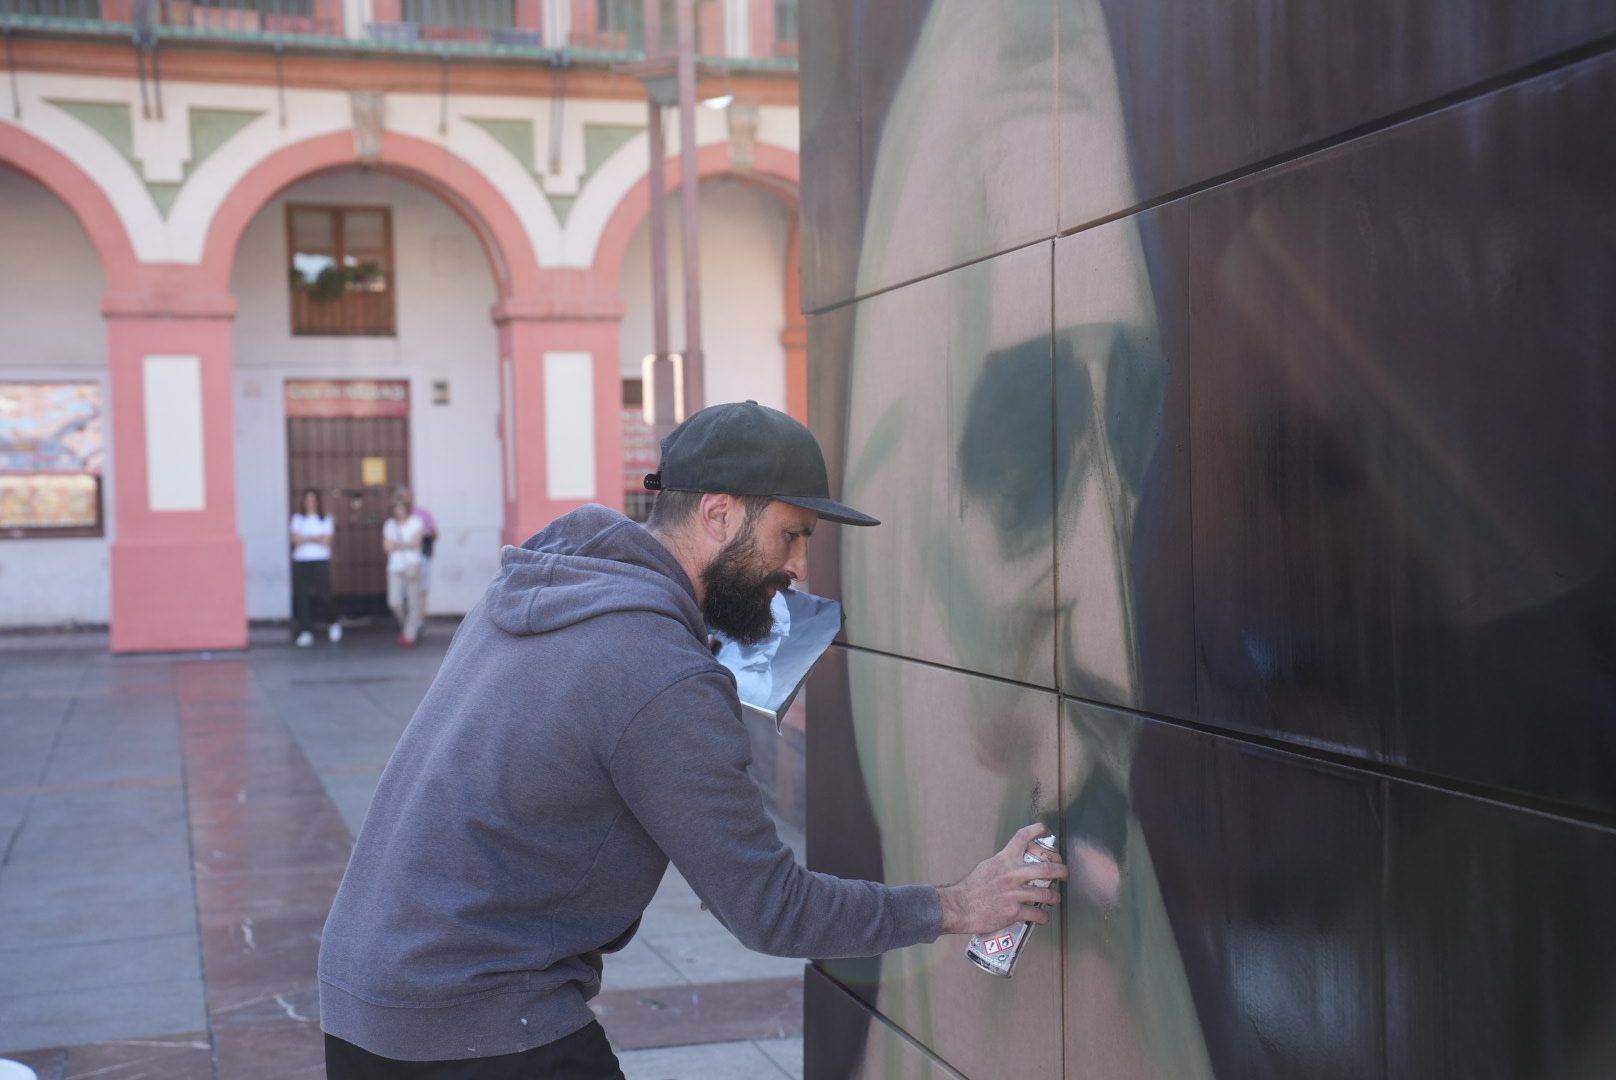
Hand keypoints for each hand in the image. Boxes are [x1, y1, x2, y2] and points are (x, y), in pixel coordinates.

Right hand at [937, 823, 1067, 934]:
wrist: (960, 906)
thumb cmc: (971, 887)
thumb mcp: (986, 867)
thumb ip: (1003, 864)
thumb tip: (1014, 864)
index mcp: (1004, 860)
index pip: (1022, 837)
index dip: (1037, 830)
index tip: (1044, 829)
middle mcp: (1012, 874)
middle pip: (1046, 868)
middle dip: (1061, 870)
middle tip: (1064, 873)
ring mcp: (1014, 893)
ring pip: (1046, 894)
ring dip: (1055, 897)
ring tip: (1055, 898)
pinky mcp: (1014, 911)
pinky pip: (1036, 914)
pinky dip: (1043, 917)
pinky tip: (1042, 917)